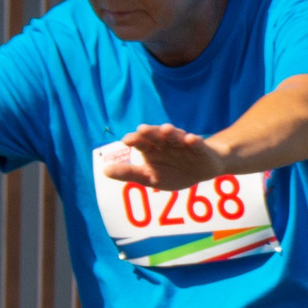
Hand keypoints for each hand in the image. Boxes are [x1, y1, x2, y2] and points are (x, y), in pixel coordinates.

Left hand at [110, 123, 227, 189]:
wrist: (203, 170)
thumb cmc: (174, 173)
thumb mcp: (150, 178)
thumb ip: (129, 174)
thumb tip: (104, 171)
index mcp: (152, 149)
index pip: (141, 142)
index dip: (135, 140)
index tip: (127, 141)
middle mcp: (166, 143)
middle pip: (157, 136)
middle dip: (151, 132)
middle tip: (142, 129)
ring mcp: (183, 144)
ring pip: (176, 136)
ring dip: (172, 133)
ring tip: (167, 130)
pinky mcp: (200, 149)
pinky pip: (197, 144)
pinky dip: (194, 141)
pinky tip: (190, 139)